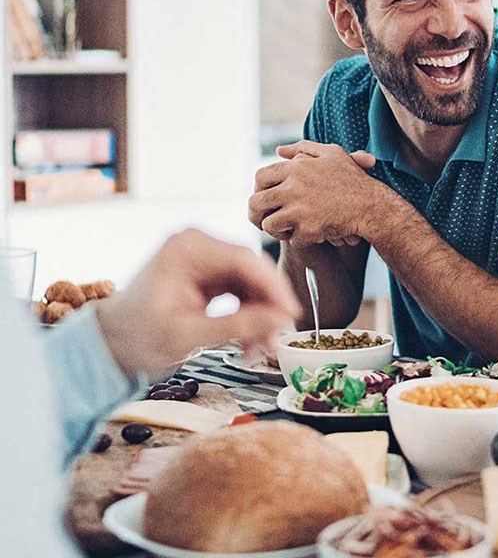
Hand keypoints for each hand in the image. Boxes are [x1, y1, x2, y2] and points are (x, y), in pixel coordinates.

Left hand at [94, 229, 300, 376]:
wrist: (110, 344)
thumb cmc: (135, 337)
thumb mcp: (187, 336)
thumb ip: (236, 326)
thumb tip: (280, 320)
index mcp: (187, 249)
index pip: (244, 260)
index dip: (273, 288)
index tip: (291, 314)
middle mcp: (199, 247)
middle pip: (252, 271)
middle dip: (268, 307)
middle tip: (278, 339)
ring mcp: (205, 260)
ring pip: (252, 284)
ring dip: (261, 316)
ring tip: (261, 348)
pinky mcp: (210, 275)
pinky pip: (243, 292)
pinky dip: (250, 316)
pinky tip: (249, 341)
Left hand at [248, 141, 381, 247]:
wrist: (371, 206)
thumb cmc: (353, 179)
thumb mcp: (332, 154)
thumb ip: (303, 148)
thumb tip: (279, 150)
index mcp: (296, 168)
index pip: (260, 177)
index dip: (259, 189)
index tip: (265, 197)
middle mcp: (293, 187)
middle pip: (256, 202)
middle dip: (256, 213)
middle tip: (263, 219)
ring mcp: (299, 210)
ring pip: (269, 224)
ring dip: (275, 229)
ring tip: (285, 229)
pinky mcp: (307, 230)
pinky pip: (290, 239)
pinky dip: (298, 239)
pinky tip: (308, 234)